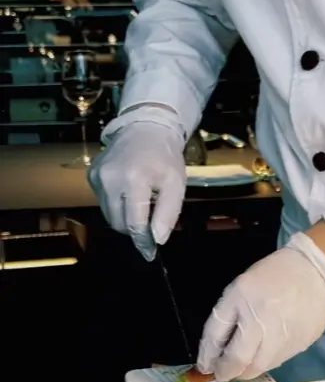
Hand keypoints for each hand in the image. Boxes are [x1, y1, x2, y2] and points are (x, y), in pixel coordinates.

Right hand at [88, 118, 185, 259]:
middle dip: (134, 229)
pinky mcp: (91, 175)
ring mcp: (97, 176)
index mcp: (133, 180)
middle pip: (118, 222)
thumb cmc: (165, 158)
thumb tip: (158, 239)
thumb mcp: (176, 185)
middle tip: (151, 222)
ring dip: (125, 217)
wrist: (145, 128)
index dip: (143, 241)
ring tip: (142, 202)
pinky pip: (103, 202)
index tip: (150, 253)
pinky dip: (117, 204)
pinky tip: (129, 191)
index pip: (134, 222)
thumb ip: (168, 214)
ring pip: (109, 215)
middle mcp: (109, 179)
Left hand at [197, 233, 324, 381]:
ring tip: (242, 366)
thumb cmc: (274, 276)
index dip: (207, 355)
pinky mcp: (299, 346)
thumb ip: (225, 318)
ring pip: (258, 367)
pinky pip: (276, 362)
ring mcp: (282, 338)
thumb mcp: (240, 288)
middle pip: (238, 360)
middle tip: (222, 374)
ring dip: (246, 370)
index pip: (216, 336)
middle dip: (226, 371)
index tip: (205, 366)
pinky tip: (263, 355)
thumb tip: (214, 352)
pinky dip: (265, 363)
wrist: (318, 273)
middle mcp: (262, 323)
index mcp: (242, 301)